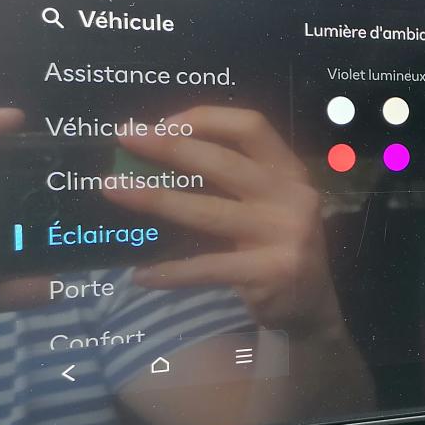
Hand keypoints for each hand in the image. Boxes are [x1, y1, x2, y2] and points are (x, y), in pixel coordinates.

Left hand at [106, 107, 346, 340]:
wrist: (311, 305)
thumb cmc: (277, 245)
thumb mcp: (270, 203)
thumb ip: (232, 181)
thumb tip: (157, 157)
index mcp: (289, 171)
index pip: (250, 127)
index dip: (206, 119)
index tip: (163, 123)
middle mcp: (291, 197)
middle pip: (224, 162)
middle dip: (170, 147)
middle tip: (126, 140)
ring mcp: (284, 236)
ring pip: (209, 212)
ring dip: (155, 199)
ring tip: (113, 190)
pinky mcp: (270, 273)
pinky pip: (208, 268)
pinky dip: (170, 272)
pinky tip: (141, 274)